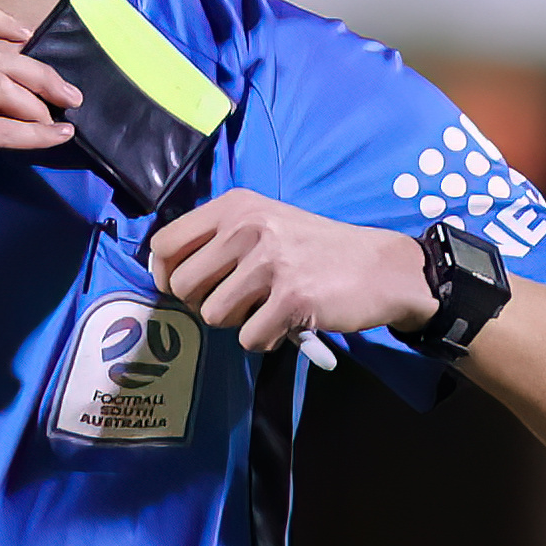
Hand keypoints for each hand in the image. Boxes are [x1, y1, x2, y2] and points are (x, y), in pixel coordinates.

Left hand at [147, 192, 434, 362]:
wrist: (382, 267)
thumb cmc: (317, 250)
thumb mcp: (266, 223)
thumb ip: (219, 240)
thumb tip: (169, 276)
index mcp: (235, 206)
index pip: (163, 244)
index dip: (165, 275)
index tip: (188, 288)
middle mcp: (248, 227)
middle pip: (182, 286)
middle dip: (204, 304)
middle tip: (238, 303)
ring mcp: (270, 262)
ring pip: (213, 316)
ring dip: (238, 323)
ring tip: (268, 308)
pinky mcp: (291, 298)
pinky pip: (248, 338)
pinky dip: (265, 339)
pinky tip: (287, 322)